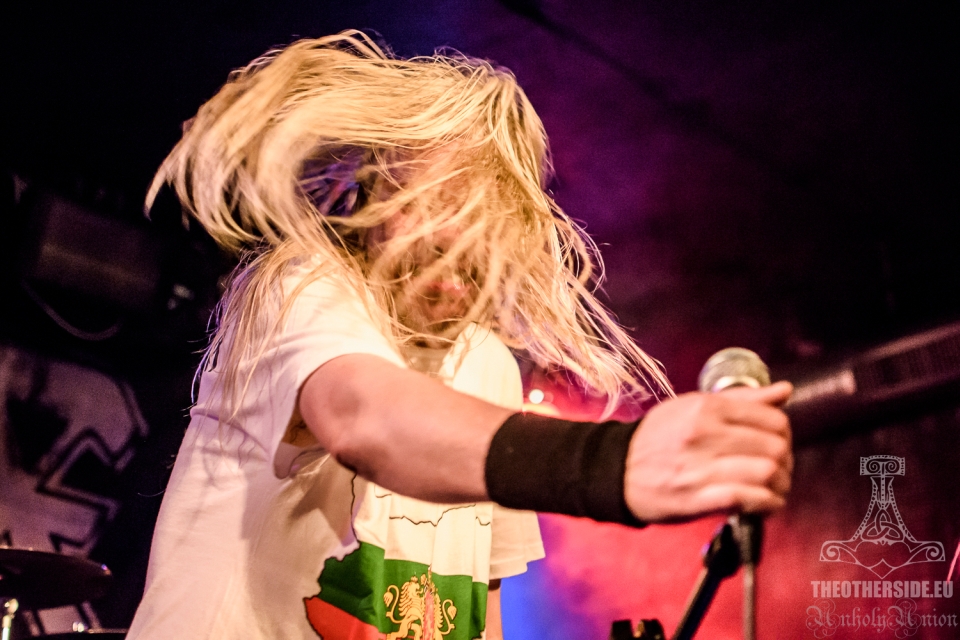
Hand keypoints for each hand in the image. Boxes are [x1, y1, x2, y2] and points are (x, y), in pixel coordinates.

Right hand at [623, 381, 792, 522]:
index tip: (778, 443)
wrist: (617, 469)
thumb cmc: (658, 437)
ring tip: (775, 488)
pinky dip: (766, 504)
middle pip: (774, 447)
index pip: (771, 419)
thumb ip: (741, 399)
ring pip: (766, 473)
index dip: (784, 434)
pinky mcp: (696, 498)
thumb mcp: (692, 406)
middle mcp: (704, 434)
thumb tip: (785, 391)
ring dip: (780, 485)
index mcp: (705, 408)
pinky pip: (747, 499)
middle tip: (780, 468)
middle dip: (786, 461)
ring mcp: (700, 467)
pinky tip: (765, 503)